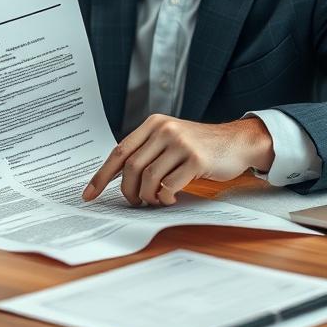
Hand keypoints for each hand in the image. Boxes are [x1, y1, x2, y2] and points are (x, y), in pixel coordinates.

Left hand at [82, 115, 272, 205]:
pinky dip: (165, 198)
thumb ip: (148, 151)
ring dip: (147, 196)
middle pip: (131, 167)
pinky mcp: (196, 159)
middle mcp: (164, 130)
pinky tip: (170, 198)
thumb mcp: (171, 139)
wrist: (236, 142)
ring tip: (155, 200)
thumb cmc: (199, 146)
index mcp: (153, 124)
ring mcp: (180, 144)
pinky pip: (169, 186)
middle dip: (127, 191)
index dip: (101, 175)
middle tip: (134, 202)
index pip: (119, 151)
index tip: (89, 194)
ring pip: (148, 178)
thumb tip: (118, 178)